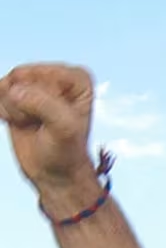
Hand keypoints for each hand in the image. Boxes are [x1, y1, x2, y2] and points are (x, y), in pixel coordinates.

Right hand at [0, 63, 97, 191]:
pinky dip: (3, 112)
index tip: (56, 121)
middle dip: (25, 106)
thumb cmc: (66, 151)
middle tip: (42, 125)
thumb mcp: (65, 129)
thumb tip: (14, 91)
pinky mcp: (15, 94)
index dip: (43, 101)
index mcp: (77, 78)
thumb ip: (45, 105)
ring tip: (32, 124)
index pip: (43, 75)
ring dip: (13, 110)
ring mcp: (34, 84)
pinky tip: (20, 123)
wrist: (54, 172)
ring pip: (6, 85)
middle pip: (21, 77)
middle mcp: (56, 77)